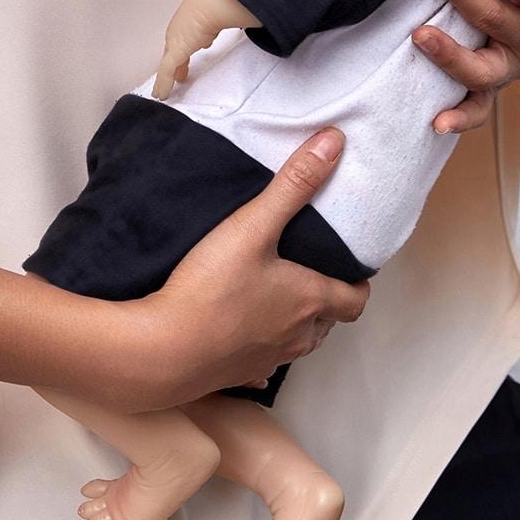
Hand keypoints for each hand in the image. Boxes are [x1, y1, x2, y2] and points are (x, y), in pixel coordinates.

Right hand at [118, 127, 370, 411]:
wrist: (162, 350)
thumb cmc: (211, 289)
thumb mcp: (252, 226)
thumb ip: (293, 185)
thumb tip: (333, 144)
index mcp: (310, 301)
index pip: (355, 299)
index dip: (357, 283)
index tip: (348, 268)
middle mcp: (297, 336)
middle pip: (327, 323)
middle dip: (324, 301)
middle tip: (310, 274)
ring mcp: (267, 360)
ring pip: (296, 345)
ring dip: (294, 325)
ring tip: (276, 300)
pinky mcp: (236, 375)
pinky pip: (259, 368)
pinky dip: (259, 353)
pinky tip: (243, 340)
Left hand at [152, 0, 257, 100]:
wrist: (213, 3)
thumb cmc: (221, 2)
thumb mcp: (222, 15)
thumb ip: (222, 26)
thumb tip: (230, 28)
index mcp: (190, 18)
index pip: (185, 39)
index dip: (185, 51)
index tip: (187, 60)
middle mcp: (180, 29)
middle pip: (175, 51)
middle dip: (176, 64)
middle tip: (179, 75)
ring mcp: (175, 40)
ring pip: (168, 63)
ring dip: (168, 76)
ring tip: (165, 88)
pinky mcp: (175, 52)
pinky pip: (166, 72)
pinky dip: (163, 84)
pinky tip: (161, 95)